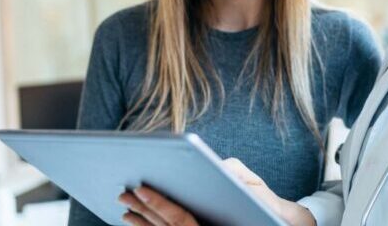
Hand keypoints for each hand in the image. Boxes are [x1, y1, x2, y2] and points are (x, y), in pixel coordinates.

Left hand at [117, 158, 315, 225]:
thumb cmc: (264, 209)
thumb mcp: (254, 190)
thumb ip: (235, 176)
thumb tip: (219, 168)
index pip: (180, 220)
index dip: (159, 204)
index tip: (141, 189)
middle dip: (143, 211)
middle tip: (124, 194)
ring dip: (142, 222)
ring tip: (125, 209)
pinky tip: (138, 221)